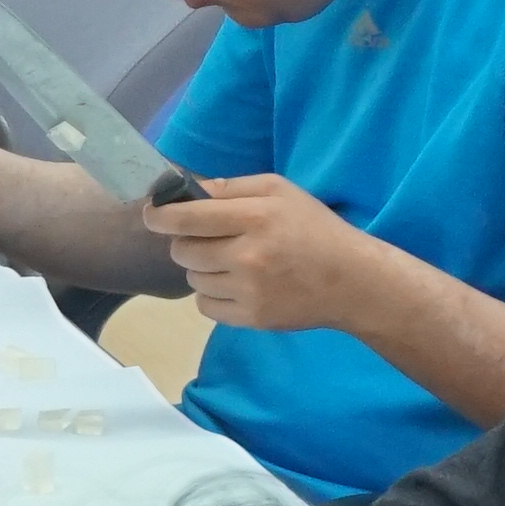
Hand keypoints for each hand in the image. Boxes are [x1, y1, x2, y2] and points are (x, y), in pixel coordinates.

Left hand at [142, 174, 398, 334]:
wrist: (352, 281)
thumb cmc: (314, 228)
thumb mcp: (279, 191)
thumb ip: (232, 187)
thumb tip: (188, 190)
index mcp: (255, 217)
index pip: (187, 218)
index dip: (160, 216)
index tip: (152, 215)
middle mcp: (248, 256)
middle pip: (183, 251)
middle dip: (186, 243)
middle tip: (208, 239)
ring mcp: (249, 291)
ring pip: (192, 279)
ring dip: (202, 269)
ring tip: (231, 262)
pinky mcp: (252, 318)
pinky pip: (205, 307)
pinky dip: (212, 295)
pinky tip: (236, 285)